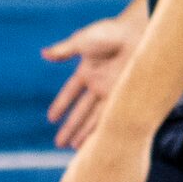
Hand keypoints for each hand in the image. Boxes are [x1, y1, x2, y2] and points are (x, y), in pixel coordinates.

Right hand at [42, 10, 142, 148]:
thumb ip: (64, 50)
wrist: (138, 32)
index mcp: (87, 71)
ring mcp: (112, 91)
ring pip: (94, 118)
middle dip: (70, 127)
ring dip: (84, 134)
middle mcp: (99, 84)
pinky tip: (98, 143)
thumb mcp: (83, 41)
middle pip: (81, 111)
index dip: (61, 105)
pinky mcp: (125, 96)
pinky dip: (103, 130)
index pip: (70, 93)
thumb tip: (44, 54)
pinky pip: (111, 117)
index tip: (51, 118)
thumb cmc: (111, 32)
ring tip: (73, 149)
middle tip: (59, 143)